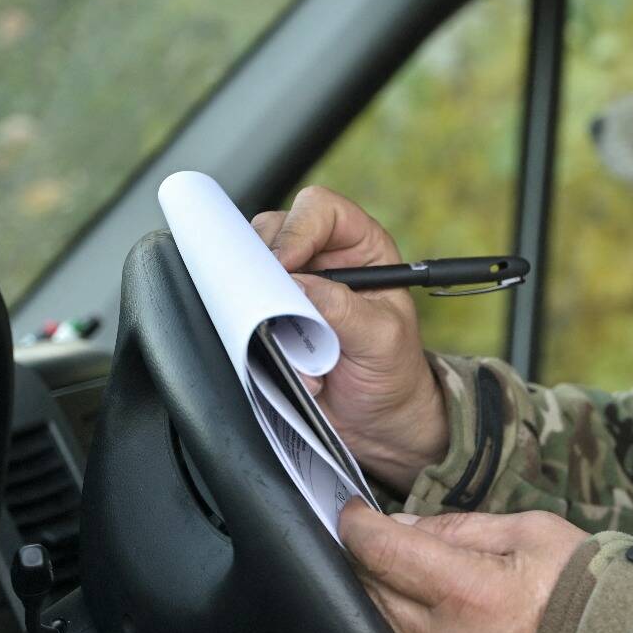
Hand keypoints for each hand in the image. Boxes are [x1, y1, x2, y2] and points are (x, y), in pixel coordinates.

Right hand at [251, 186, 447, 493]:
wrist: (378, 422)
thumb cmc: (393, 372)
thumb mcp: (381, 340)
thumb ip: (344, 310)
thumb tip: (298, 285)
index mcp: (360, 248)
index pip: (320, 210)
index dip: (298, 229)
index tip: (285, 265)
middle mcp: (321, 260)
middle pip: (272, 231)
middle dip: (267, 267)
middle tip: (272, 304)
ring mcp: (289, 289)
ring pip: (248, 270)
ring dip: (260, 306)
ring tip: (291, 345)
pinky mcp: (267, 319)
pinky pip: (239, 311)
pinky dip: (252, 334)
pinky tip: (284, 362)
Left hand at [339, 504, 588, 632]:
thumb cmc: (587, 586)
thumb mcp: (530, 531)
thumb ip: (461, 529)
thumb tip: (407, 527)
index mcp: (467, 590)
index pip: (384, 554)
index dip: (358, 527)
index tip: (353, 513)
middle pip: (372, 595)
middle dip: (364, 560)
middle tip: (374, 537)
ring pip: (384, 631)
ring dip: (379, 598)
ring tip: (396, 571)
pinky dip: (404, 631)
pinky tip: (420, 612)